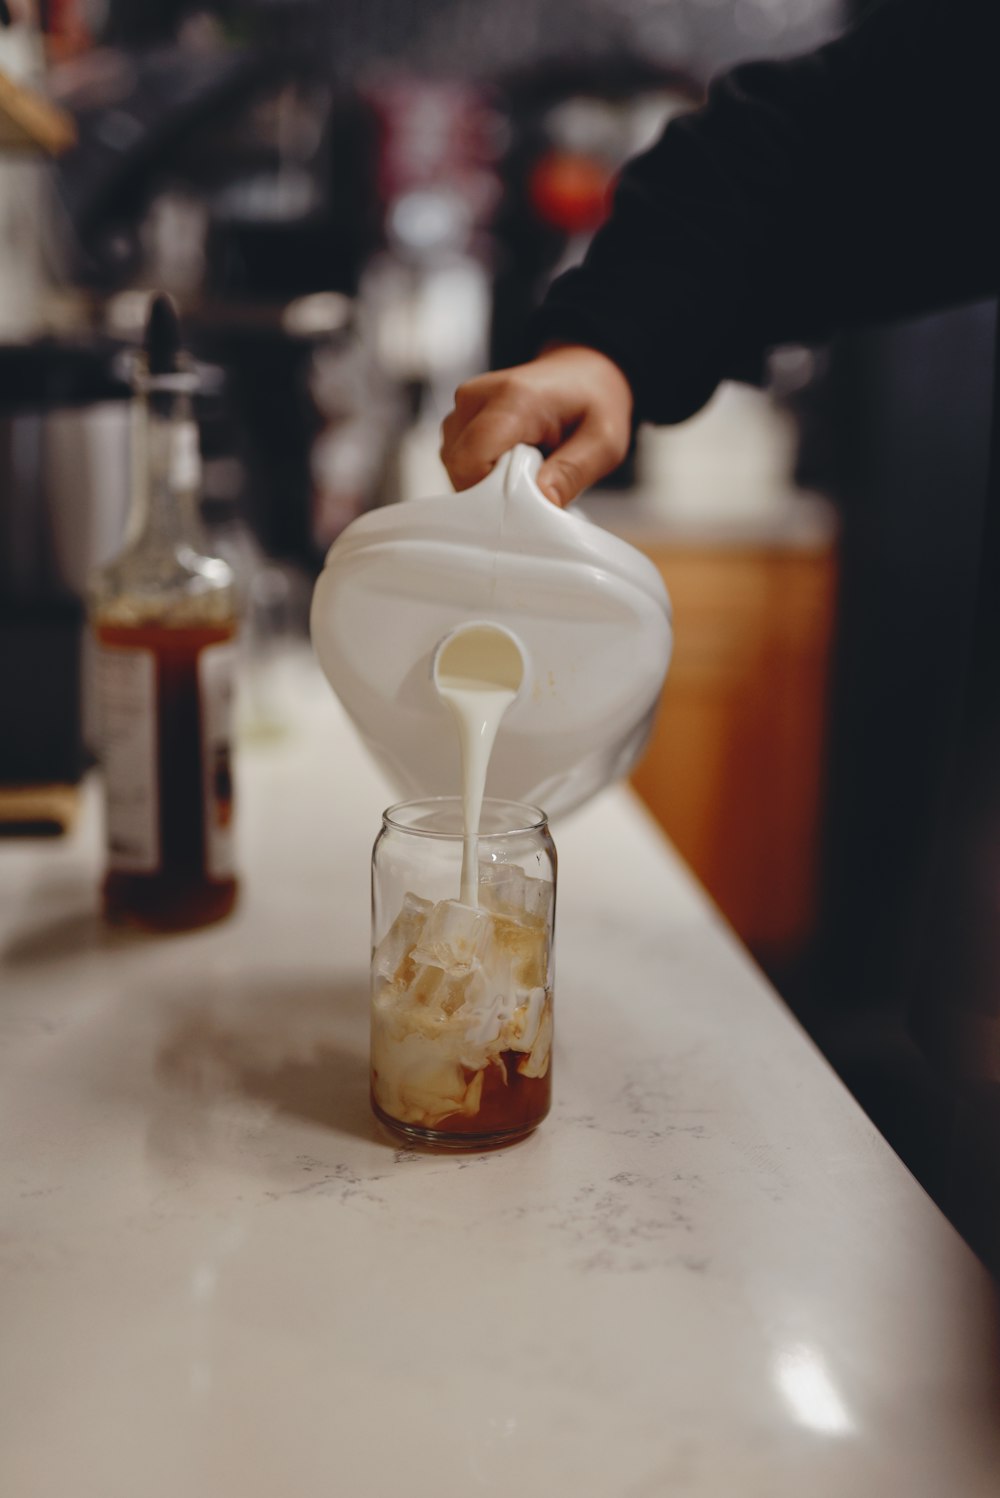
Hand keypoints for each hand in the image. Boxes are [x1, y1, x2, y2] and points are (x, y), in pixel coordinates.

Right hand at [441, 344, 632, 506]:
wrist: (581, 372)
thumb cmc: (593, 403)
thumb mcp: (604, 441)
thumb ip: (573, 472)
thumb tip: (543, 501)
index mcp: (513, 398)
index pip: (470, 460)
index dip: (490, 495)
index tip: (524, 502)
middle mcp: (477, 397)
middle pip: (459, 468)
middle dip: (491, 492)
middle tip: (534, 483)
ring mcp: (463, 407)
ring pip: (456, 467)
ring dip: (487, 482)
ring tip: (526, 467)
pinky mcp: (459, 418)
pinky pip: (459, 461)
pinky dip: (482, 472)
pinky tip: (511, 463)